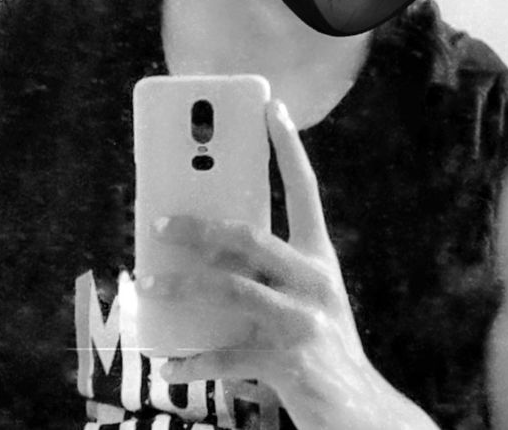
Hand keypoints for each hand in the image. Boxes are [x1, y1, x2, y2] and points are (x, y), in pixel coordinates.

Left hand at [138, 100, 437, 429]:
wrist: (359, 408)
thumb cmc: (321, 340)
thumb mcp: (305, 295)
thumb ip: (267, 268)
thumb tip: (205, 247)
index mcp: (321, 256)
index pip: (305, 188)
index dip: (289, 146)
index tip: (272, 108)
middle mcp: (315, 279)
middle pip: (250, 236)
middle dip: (200, 227)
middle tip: (160, 222)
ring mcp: (302, 319)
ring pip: (230, 288)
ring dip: (182, 288)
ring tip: (148, 287)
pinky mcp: (287, 360)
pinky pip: (226, 354)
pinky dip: (192, 360)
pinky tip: (167, 364)